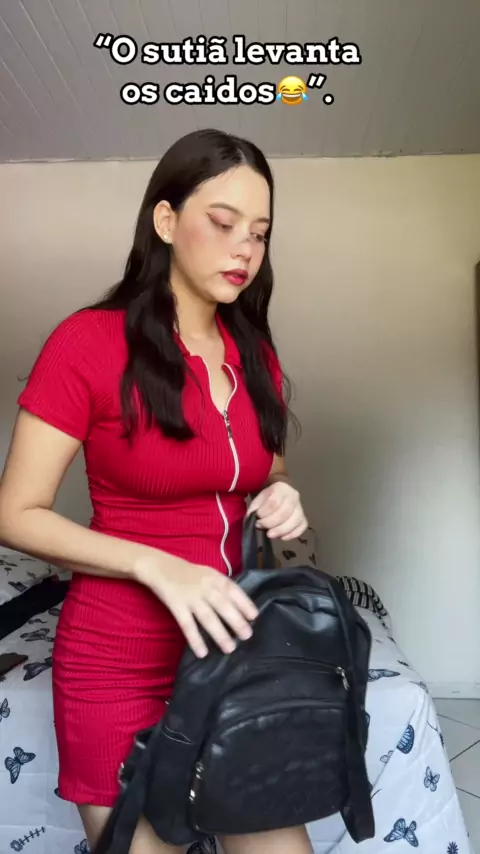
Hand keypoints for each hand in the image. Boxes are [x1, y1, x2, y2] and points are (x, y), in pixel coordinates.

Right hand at [137, 558, 258, 658]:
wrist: (160, 566)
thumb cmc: (188, 573)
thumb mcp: (208, 573)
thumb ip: (222, 587)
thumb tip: (240, 607)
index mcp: (214, 577)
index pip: (233, 590)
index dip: (244, 603)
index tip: (254, 617)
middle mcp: (204, 586)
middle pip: (222, 605)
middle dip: (236, 621)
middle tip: (247, 636)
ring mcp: (190, 596)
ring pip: (207, 617)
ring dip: (219, 633)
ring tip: (229, 648)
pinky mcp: (176, 605)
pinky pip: (187, 624)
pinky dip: (195, 639)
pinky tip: (202, 652)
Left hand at [247, 481, 307, 540]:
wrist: (278, 494)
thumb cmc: (267, 497)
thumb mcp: (258, 498)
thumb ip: (254, 507)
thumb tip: (252, 518)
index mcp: (282, 488)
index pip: (274, 502)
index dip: (264, 512)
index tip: (257, 517)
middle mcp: (294, 497)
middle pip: (285, 513)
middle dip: (270, 523)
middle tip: (260, 526)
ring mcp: (300, 507)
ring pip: (295, 521)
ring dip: (281, 530)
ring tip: (269, 534)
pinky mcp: (303, 518)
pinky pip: (302, 527)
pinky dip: (293, 534)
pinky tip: (282, 537)